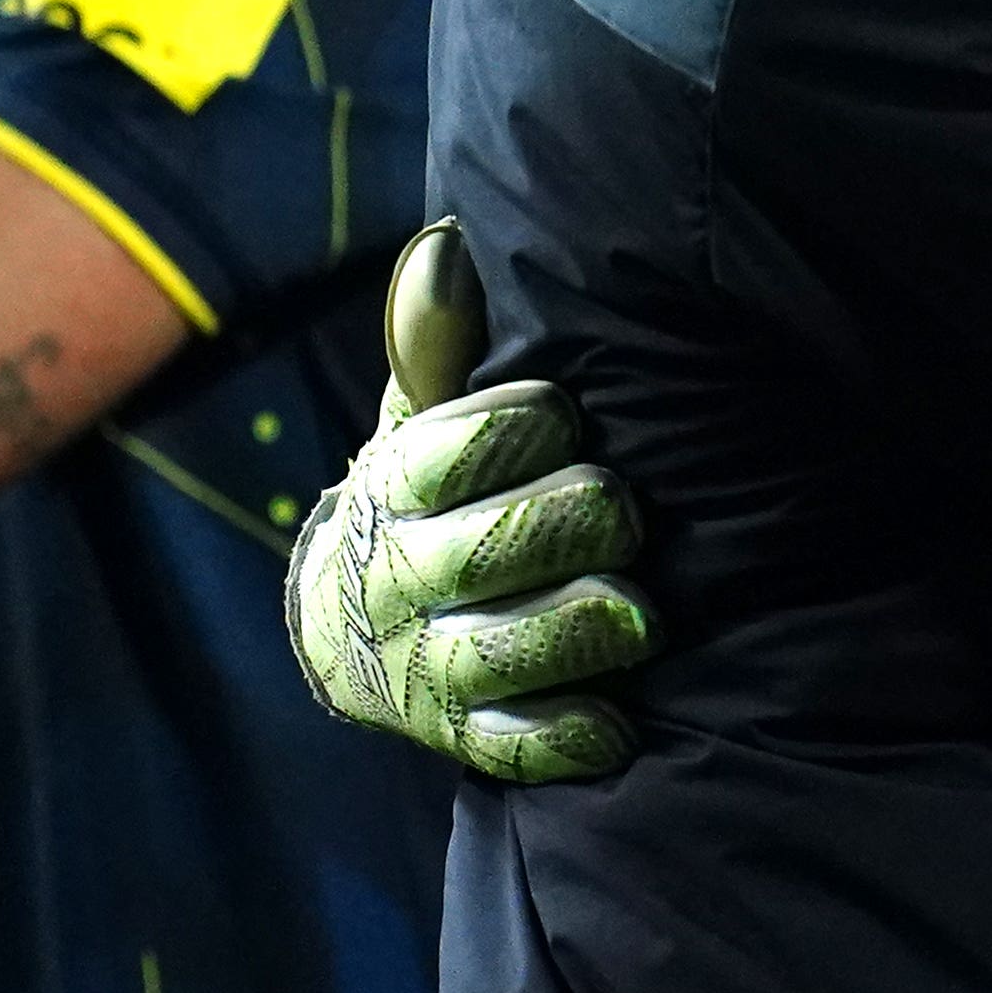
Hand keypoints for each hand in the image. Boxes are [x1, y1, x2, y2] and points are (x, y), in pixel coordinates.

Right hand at [282, 225, 653, 781]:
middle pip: (489, 548)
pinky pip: (513, 746)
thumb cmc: (431, 494)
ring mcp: (426, 664)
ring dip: (579, 625)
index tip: (562, 415)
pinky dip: (569, 735)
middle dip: (572, 520)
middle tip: (622, 508)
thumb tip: (448, 247)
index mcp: (394, 487)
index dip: (520, 428)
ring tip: (636, 609)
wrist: (355, 626)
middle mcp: (398, 577)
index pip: (451, 451)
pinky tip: (618, 720)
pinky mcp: (459, 735)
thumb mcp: (425, 416)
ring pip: (501, 650)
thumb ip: (442, 342)